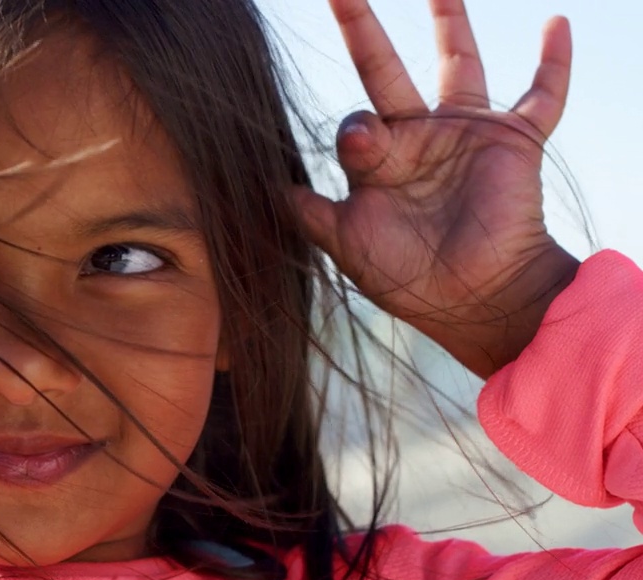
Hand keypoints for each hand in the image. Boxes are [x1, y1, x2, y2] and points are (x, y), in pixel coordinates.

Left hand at [296, 0, 581, 378]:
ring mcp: (465, 136)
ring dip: (450, 25)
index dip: (355, 130)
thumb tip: (274, 189)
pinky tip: (557, 24)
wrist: (474, 300)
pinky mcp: (513, 141)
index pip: (354, 123)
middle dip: (363, 33)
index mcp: (379, 162)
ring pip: (458, 65)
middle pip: (385, 72)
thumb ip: (312, 215)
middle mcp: (418, 139)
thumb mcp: (349, 247)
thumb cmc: (409, 279)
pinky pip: (542, 94)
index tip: (364, 142)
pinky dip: (554, 63)